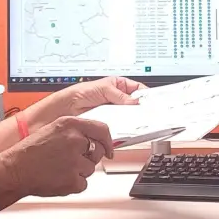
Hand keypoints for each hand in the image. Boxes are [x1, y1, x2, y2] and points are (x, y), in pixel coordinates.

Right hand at [0, 117, 114, 198]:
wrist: (14, 171)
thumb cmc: (29, 152)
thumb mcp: (53, 129)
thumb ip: (75, 131)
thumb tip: (94, 138)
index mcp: (69, 125)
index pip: (101, 129)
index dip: (108, 140)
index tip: (109, 148)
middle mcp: (74, 141)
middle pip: (98, 151)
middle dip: (89, 157)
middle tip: (71, 160)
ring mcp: (75, 162)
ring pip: (90, 169)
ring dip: (79, 170)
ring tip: (59, 168)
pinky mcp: (73, 181)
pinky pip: (83, 183)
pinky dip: (73, 183)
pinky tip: (59, 177)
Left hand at [26, 77, 145, 131]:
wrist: (64, 110)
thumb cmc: (79, 94)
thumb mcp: (102, 88)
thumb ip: (120, 95)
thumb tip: (135, 101)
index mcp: (119, 86)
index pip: (138, 89)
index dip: (147, 95)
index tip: (154, 101)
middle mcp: (118, 100)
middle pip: (137, 106)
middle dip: (143, 110)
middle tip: (150, 114)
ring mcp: (115, 114)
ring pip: (131, 119)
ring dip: (135, 122)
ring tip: (140, 123)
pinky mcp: (110, 126)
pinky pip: (122, 129)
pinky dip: (126, 131)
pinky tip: (128, 131)